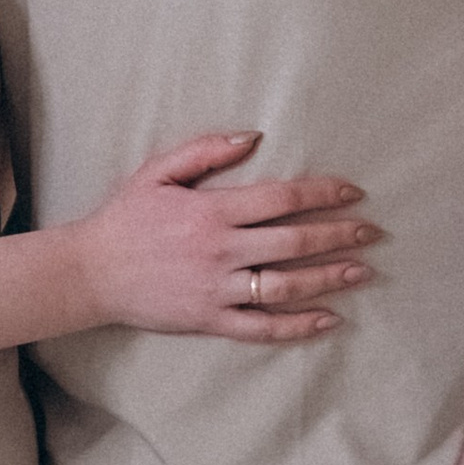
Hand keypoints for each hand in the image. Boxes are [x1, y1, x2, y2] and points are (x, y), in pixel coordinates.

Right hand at [74, 133, 377, 344]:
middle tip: (371, 232)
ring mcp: (217, 290)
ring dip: (329, 278)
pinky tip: (330, 318)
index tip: (353, 192)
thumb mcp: (158, 172)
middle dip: (338, 235)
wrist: (91, 272)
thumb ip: (205, 151)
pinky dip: (299, 325)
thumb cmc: (126, 217)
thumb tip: (254, 137)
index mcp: (211, 211)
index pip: (282, 199)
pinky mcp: (210, 320)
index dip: (323, 194)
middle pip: (294, 243)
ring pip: (286, 286)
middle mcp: (220, 251)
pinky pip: (262, 327)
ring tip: (362, 271)